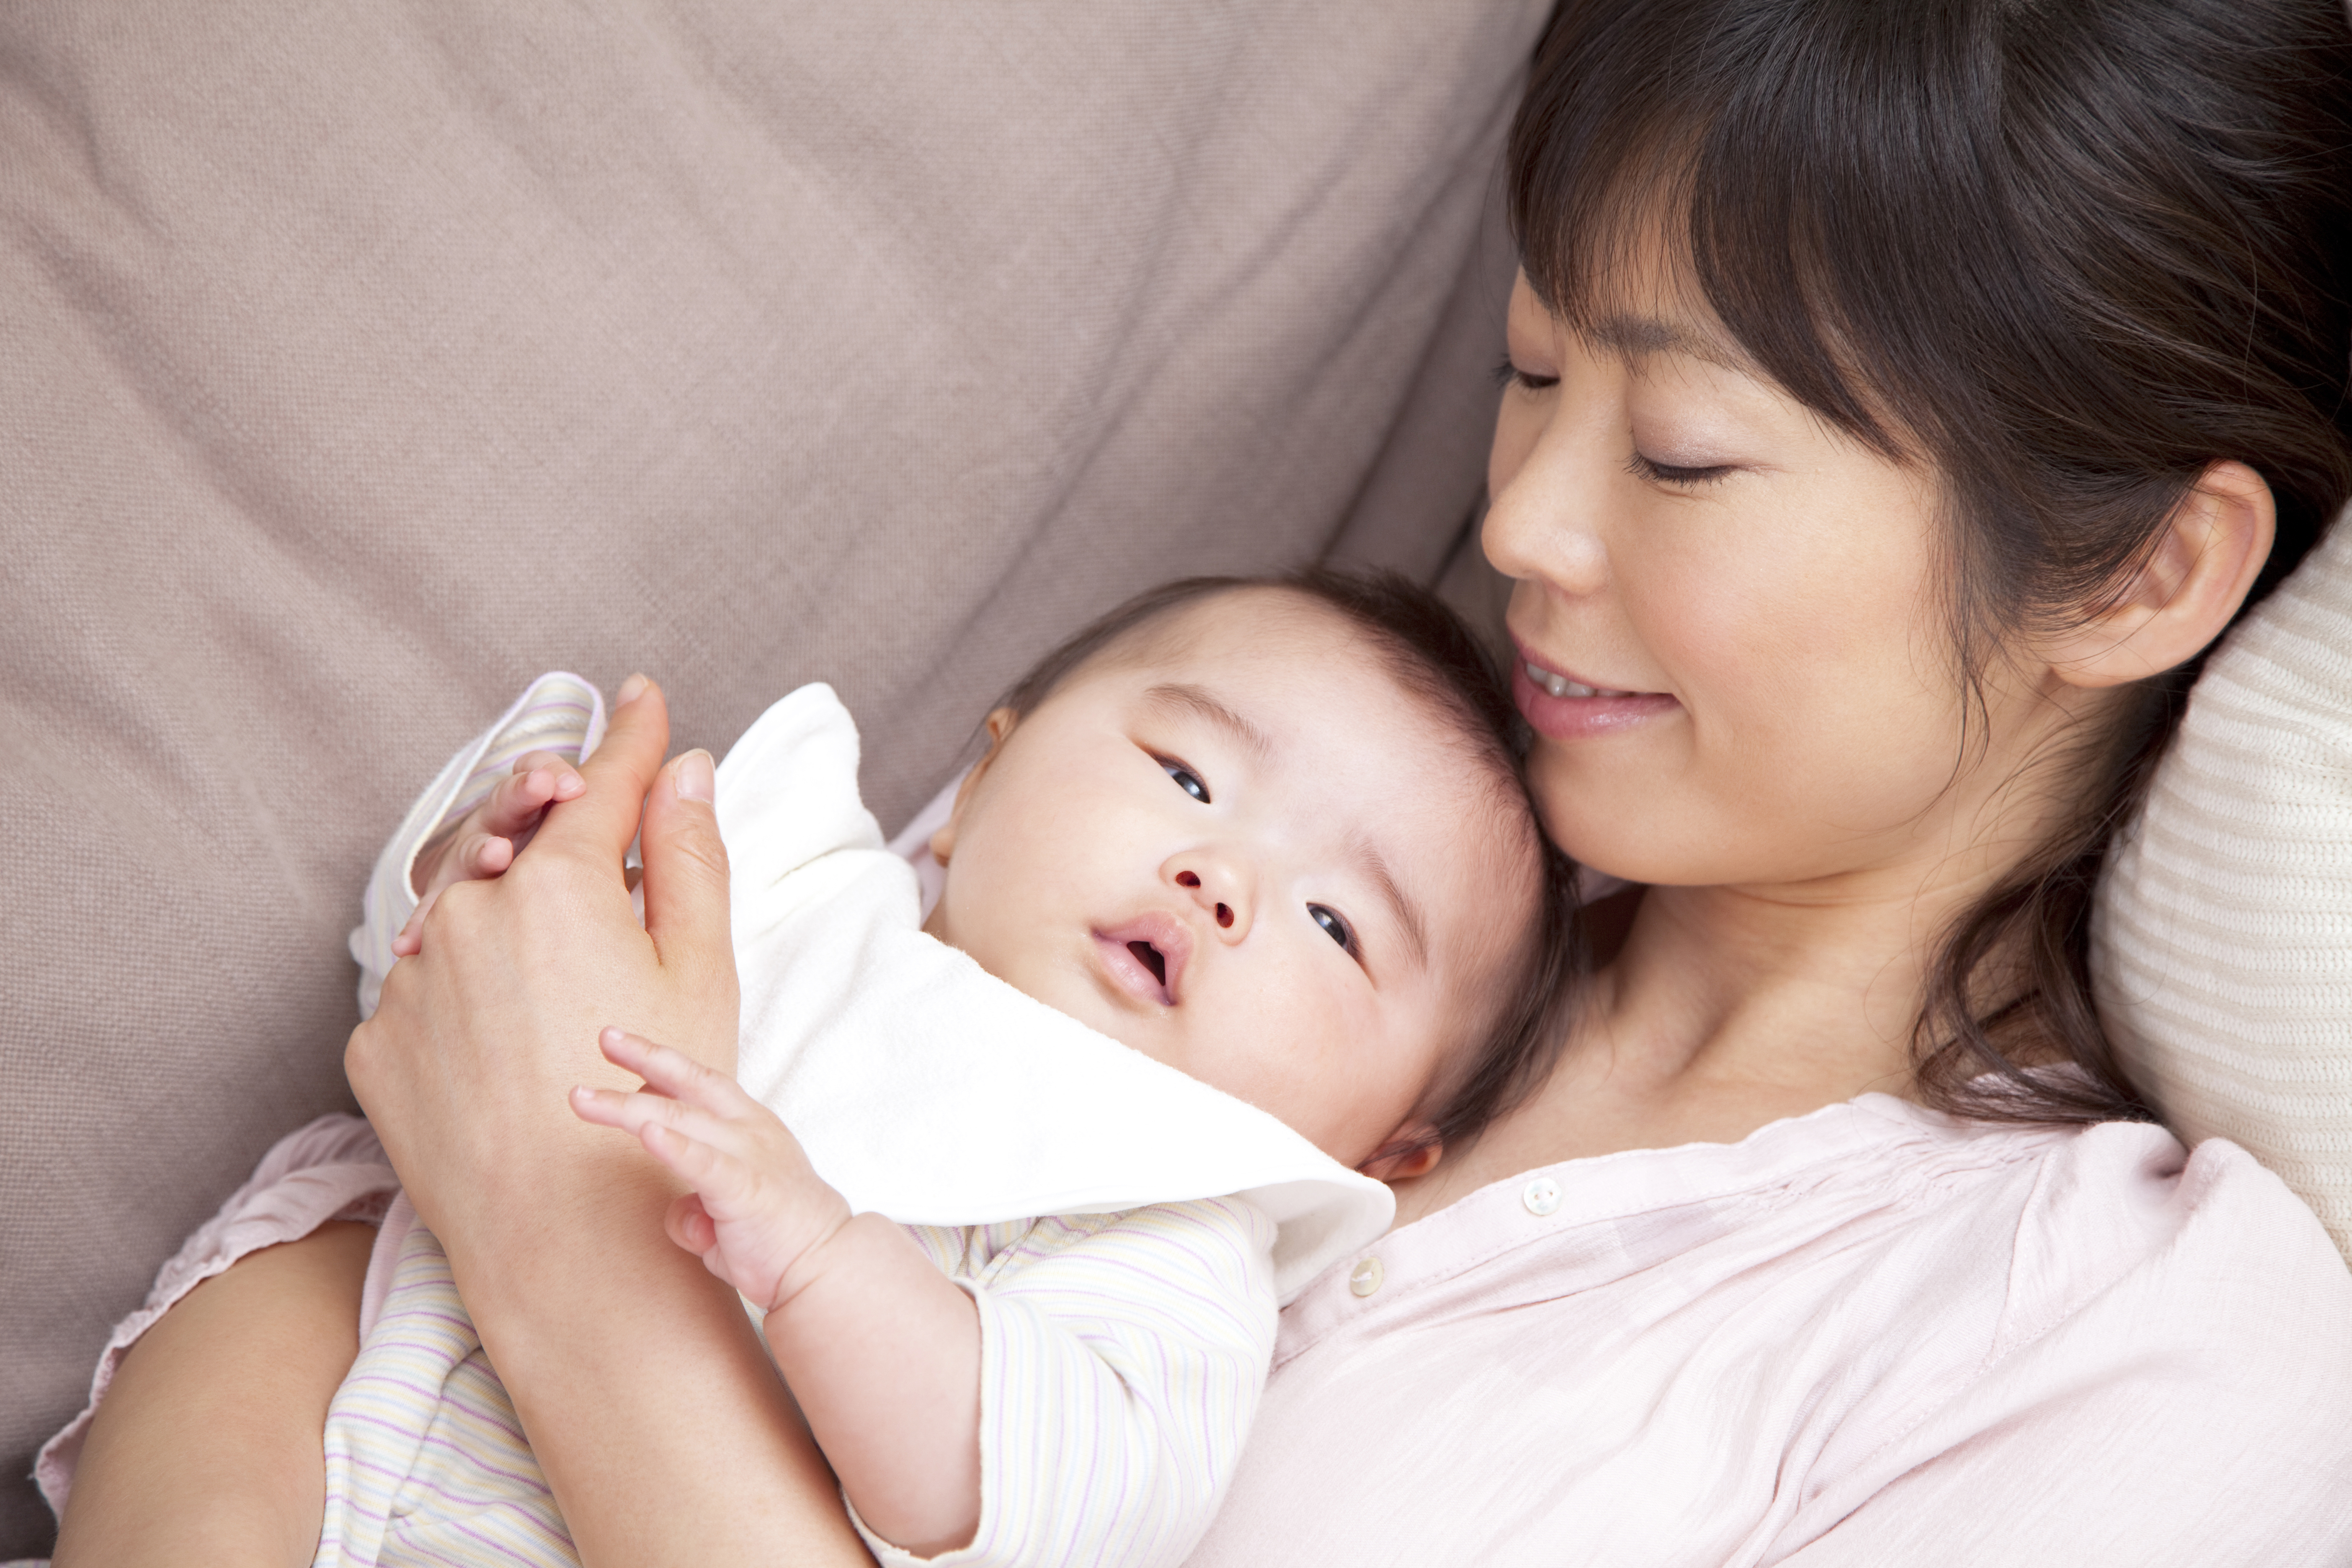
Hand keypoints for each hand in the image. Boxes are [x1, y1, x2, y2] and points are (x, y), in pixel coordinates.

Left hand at [348, 674, 740, 1255]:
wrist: (563, 1241)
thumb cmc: (651, 1107)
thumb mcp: (699, 969)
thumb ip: (687, 855)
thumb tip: (685, 768)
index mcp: (558, 884)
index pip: (602, 784)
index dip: (632, 739)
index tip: (641, 698)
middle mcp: (469, 913)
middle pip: (516, 834)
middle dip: (552, 807)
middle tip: (583, 793)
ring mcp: (409, 980)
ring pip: (459, 904)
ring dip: (503, 897)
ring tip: (551, 931)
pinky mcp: (373, 1042)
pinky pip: (422, 983)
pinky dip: (461, 980)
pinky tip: (507, 1025)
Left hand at [570, 1028, 852, 1314]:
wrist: (825, 1265)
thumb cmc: (777, 1238)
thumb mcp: (728, 1211)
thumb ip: (697, 1204)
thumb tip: (679, 1210)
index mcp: (750, 1126)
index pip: (700, 1082)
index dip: (661, 1063)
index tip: (623, 1048)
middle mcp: (751, 1130)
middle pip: (687, 1085)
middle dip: (643, 1057)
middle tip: (605, 1037)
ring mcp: (750, 1156)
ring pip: (680, 1120)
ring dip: (626, 1107)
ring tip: (583, 1099)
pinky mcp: (747, 1190)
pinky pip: (705, 1164)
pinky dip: (675, 1147)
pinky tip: (646, 1135)